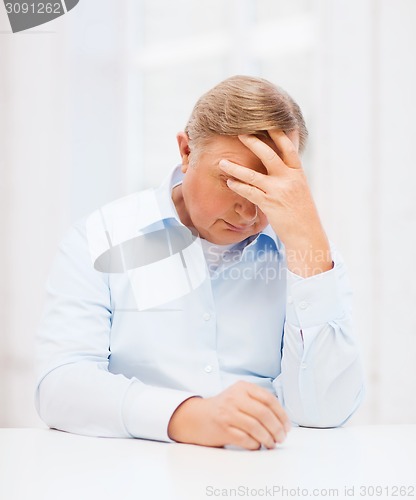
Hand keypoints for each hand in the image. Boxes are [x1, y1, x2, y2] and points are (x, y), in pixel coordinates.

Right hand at [167, 381, 290, 449]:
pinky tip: (257, 445)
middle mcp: (235, 398)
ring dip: (268, 438)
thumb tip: (282, 419)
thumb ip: (258, 401)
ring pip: (256, 427)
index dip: (281, 414)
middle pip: (264, 413)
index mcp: (242, 387)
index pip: (269, 399)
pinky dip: (255, 444)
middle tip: (281, 438)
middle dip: (277, 428)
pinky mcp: (223, 429)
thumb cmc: (224, 408)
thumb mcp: (239, 396)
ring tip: (271, 443)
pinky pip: (245, 439)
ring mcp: (228, 413)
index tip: (287, 426)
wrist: (197, 417)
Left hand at [219, 130, 332, 276]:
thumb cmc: (302, 214)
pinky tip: (229, 182)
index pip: (288, 148)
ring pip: (252, 175)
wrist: (306, 234)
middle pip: (269, 155)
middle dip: (253, 142)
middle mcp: (289, 179)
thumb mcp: (300, 190)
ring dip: (235, 168)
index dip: (278, 134)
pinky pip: (249, 192)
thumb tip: (278, 165)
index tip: (268, 122)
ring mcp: (278, 191)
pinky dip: (237, 186)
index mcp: (298, 173)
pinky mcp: (269, 204)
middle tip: (240, 133)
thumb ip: (289, 176)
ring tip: (222, 162)